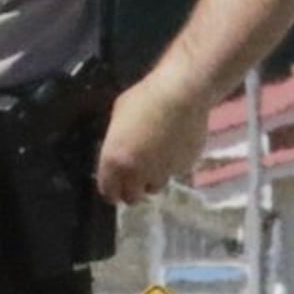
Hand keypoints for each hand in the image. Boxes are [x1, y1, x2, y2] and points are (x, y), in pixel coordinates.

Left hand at [94, 76, 205, 205]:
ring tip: (155, 160)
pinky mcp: (184, 168)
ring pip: (155, 186)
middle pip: (132, 197)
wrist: (180, 95)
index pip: (109, 192)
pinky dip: (172, 166)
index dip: (111, 191)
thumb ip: (116, 143)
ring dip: (152, 179)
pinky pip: (174, 173)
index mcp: (114, 161)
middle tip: (135, 178)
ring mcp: (163, 173)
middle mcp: (137, 173)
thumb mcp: (117, 118)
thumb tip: (118, 152)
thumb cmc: (143, 99)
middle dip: (132, 190)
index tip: (114, 188)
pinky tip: (174, 148)